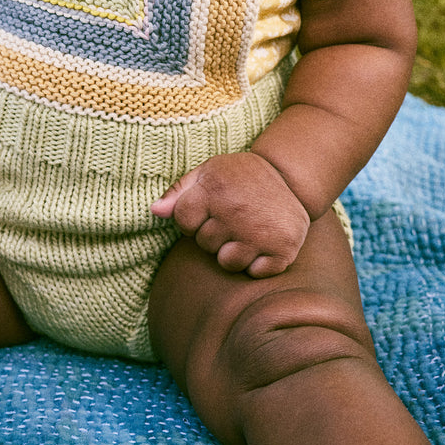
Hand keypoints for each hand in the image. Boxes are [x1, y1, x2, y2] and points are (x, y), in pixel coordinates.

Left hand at [150, 151, 309, 276]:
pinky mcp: (283, 250)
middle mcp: (236, 212)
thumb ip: (178, 191)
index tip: (210, 207)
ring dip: (234, 251)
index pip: (183, 221)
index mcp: (214, 190)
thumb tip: (154, 212)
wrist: (290, 176)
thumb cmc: (241, 176)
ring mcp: (260, 233)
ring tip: (247, 230)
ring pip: (227, 263)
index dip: (193, 217)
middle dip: (214, 234)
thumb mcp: (208, 172)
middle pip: (204, 243)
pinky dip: (259, 263)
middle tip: (234, 217)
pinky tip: (264, 242)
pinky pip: (255, 273)